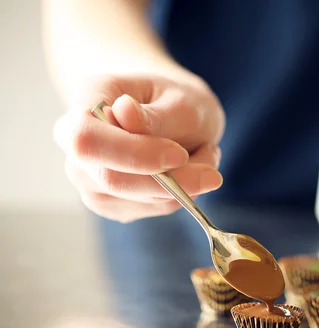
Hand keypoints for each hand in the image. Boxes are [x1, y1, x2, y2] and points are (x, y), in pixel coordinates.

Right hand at [53, 74, 224, 222]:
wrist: (174, 115)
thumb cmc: (176, 101)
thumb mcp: (181, 99)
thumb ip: (155, 114)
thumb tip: (123, 112)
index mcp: (87, 100)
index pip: (87, 140)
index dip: (134, 154)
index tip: (179, 154)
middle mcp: (77, 144)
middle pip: (112, 180)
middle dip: (173, 179)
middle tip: (212, 164)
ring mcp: (89, 178)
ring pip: (140, 199)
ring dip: (186, 182)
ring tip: (203, 153)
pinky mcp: (112, 202)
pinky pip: (154, 207)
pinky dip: (183, 193)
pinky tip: (188, 169)